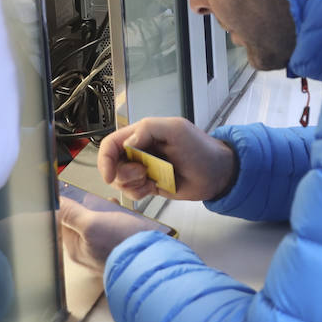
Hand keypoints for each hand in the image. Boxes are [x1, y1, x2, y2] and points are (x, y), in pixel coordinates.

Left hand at [57, 197, 158, 271]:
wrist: (153, 258)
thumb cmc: (123, 245)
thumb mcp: (93, 224)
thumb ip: (71, 213)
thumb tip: (55, 204)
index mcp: (75, 249)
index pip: (65, 223)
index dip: (73, 207)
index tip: (82, 199)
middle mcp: (89, 253)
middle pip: (85, 222)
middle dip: (96, 209)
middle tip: (106, 205)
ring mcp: (106, 252)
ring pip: (103, 225)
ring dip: (111, 214)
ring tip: (120, 212)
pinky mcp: (122, 248)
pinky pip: (117, 231)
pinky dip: (122, 222)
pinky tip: (129, 220)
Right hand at [98, 116, 237, 201]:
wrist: (216, 174)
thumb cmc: (201, 148)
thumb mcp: (176, 130)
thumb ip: (149, 128)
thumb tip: (127, 142)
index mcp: (142, 133)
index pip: (111, 143)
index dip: (105, 159)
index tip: (109, 175)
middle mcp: (139, 150)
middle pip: (112, 164)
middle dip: (124, 174)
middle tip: (144, 173)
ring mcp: (143, 168)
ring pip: (119, 180)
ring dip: (132, 184)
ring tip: (151, 180)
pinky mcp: (148, 184)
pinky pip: (131, 192)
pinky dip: (138, 193)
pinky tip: (154, 187)